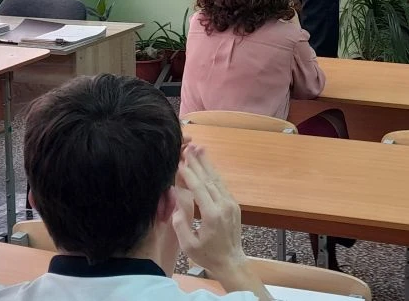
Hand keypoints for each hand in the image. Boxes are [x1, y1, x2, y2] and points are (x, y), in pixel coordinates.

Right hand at [173, 144, 245, 279]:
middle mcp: (224, 205)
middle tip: (188, 147)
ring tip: (199, 149)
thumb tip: (175, 201)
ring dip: (207, 164)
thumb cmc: (207, 255)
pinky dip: (213, 174)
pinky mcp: (233, 205)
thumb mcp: (189, 245)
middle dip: (197, 162)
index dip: (189, 174)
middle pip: (209, 179)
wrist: (231, 261)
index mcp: (212, 215)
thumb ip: (180, 223)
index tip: (179, 162)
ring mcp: (231, 204)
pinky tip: (207, 166)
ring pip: (217, 180)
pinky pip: (222, 186)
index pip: (199, 189)